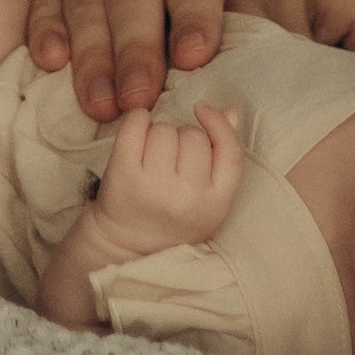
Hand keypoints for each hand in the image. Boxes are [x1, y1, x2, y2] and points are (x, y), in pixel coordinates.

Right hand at [19, 0, 237, 122]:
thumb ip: (244, 4)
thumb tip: (277, 68)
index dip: (195, 16)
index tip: (194, 57)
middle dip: (136, 51)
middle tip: (138, 102)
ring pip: (87, 3)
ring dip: (92, 56)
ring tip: (100, 106)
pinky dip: (44, 27)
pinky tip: (48, 61)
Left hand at [85, 102, 245, 260]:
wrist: (127, 244)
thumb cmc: (173, 216)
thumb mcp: (207, 198)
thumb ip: (223, 156)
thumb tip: (230, 113)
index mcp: (215, 205)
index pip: (229, 151)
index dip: (219, 124)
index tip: (204, 110)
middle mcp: (186, 197)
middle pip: (193, 135)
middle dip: (183, 138)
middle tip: (172, 161)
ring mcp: (154, 186)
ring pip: (164, 129)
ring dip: (158, 134)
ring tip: (153, 157)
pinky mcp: (124, 174)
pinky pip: (134, 124)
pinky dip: (136, 119)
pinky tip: (137, 131)